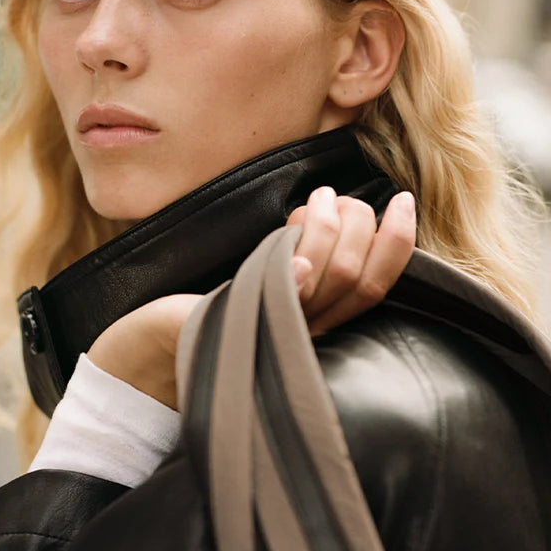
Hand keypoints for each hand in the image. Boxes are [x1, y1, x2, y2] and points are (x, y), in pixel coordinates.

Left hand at [87, 187, 416, 406]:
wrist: (149, 353)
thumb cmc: (209, 311)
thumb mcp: (267, 275)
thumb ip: (307, 254)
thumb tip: (343, 211)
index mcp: (319, 322)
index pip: (378, 285)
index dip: (398, 241)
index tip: (402, 200)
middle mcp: (305, 333)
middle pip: (358, 275)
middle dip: (357, 223)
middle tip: (330, 198)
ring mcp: (275, 330)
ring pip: (330, 275)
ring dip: (326, 226)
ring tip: (311, 201)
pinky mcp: (240, 325)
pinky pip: (284, 291)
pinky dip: (298, 260)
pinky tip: (292, 235)